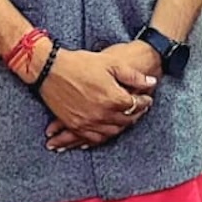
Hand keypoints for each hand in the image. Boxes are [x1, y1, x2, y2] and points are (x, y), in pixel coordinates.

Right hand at [44, 41, 159, 151]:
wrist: (50, 69)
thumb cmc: (80, 63)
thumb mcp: (111, 64)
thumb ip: (133, 76)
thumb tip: (151, 82)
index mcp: (113, 98)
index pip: (136, 105)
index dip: (144, 101)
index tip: (146, 98)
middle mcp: (102, 114)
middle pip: (126, 120)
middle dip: (135, 115)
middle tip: (138, 109)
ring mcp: (88, 122)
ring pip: (112, 132)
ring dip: (121, 127)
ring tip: (124, 120)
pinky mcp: (75, 125)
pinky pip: (92, 138)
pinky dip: (102, 137)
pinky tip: (106, 132)